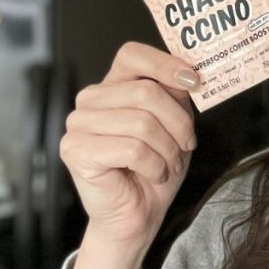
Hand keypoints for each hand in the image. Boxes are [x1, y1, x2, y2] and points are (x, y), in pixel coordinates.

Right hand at [60, 42, 198, 247]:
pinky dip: (154, 165)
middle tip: (186, 145)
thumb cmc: (155, 168)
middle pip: (147, 93)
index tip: (193, 81)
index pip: (132, 54)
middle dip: (178, 123)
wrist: (138, 214)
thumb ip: (176, 95)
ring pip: (142, 123)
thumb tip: (189, 72)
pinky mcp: (76, 150)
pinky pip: (132, 149)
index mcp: (113, 86)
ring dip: (168, 150)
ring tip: (167, 164)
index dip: (165, 64)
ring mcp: (78, 124)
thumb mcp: (175, 124)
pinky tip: (152, 174)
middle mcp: (90, 100)